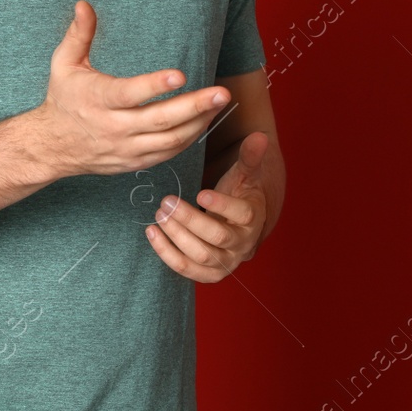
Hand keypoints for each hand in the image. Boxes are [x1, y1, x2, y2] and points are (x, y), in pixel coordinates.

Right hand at [36, 0, 230, 176]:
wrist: (52, 146)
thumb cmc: (63, 99)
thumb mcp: (64, 64)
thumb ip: (79, 34)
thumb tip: (84, 4)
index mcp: (98, 99)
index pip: (130, 94)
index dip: (155, 85)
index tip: (180, 74)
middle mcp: (114, 127)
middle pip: (160, 119)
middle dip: (194, 106)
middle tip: (222, 93)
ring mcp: (126, 148)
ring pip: (169, 140)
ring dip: (198, 122)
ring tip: (220, 104)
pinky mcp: (134, 162)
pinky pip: (167, 153)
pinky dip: (189, 139)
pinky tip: (204, 121)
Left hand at [146, 130, 268, 282]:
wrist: (239, 226)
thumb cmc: (239, 195)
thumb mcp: (245, 174)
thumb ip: (250, 156)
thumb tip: (259, 137)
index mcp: (253, 219)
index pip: (242, 214)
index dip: (222, 205)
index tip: (201, 193)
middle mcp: (242, 244)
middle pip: (217, 236)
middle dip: (189, 220)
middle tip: (167, 201)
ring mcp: (225, 262)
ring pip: (200, 256)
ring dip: (176, 236)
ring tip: (159, 215)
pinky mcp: (208, 274)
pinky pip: (186, 269)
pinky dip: (167, 253)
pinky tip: (152, 233)